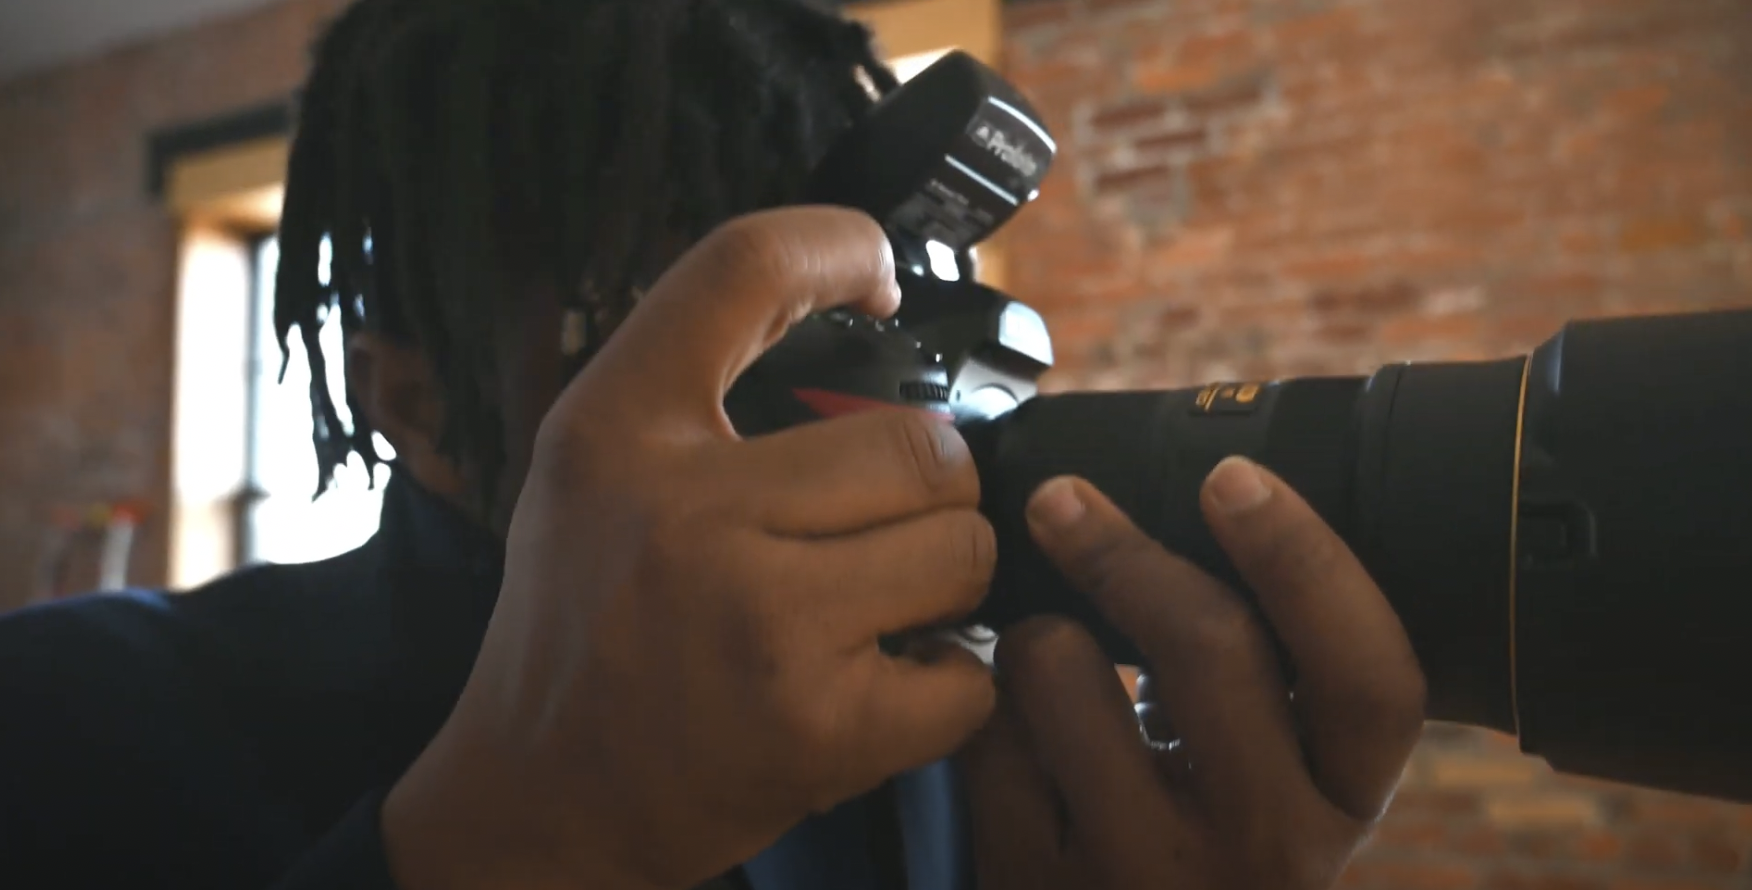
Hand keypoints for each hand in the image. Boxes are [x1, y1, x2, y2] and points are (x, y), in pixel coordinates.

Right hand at [382, 208, 996, 889]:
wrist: (540, 800)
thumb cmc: (582, 624)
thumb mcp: (593, 469)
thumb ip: (698, 383)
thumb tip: (858, 297)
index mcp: (619, 430)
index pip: (744, 266)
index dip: (838, 244)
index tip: (876, 274)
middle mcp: (686, 512)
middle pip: (920, 442)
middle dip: (925, 491)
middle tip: (878, 532)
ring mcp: (759, 620)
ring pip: (962, 547)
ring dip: (942, 584)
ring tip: (876, 611)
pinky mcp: (818, 726)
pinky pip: (968, 672)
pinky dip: (945, 688)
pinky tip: (880, 687)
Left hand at [963, 457, 1425, 889]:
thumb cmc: (1204, 836)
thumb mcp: (1273, 770)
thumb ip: (1270, 670)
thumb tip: (1211, 494)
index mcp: (1343, 795)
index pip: (1371, 675)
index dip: (1307, 562)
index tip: (1233, 477)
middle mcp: (1266, 846)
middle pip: (1211, 647)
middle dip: (1124, 552)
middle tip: (1062, 501)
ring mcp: (1150, 873)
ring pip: (1066, 674)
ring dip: (1035, 635)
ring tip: (1038, 651)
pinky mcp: (1042, 884)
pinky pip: (989, 735)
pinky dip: (982, 701)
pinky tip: (1005, 721)